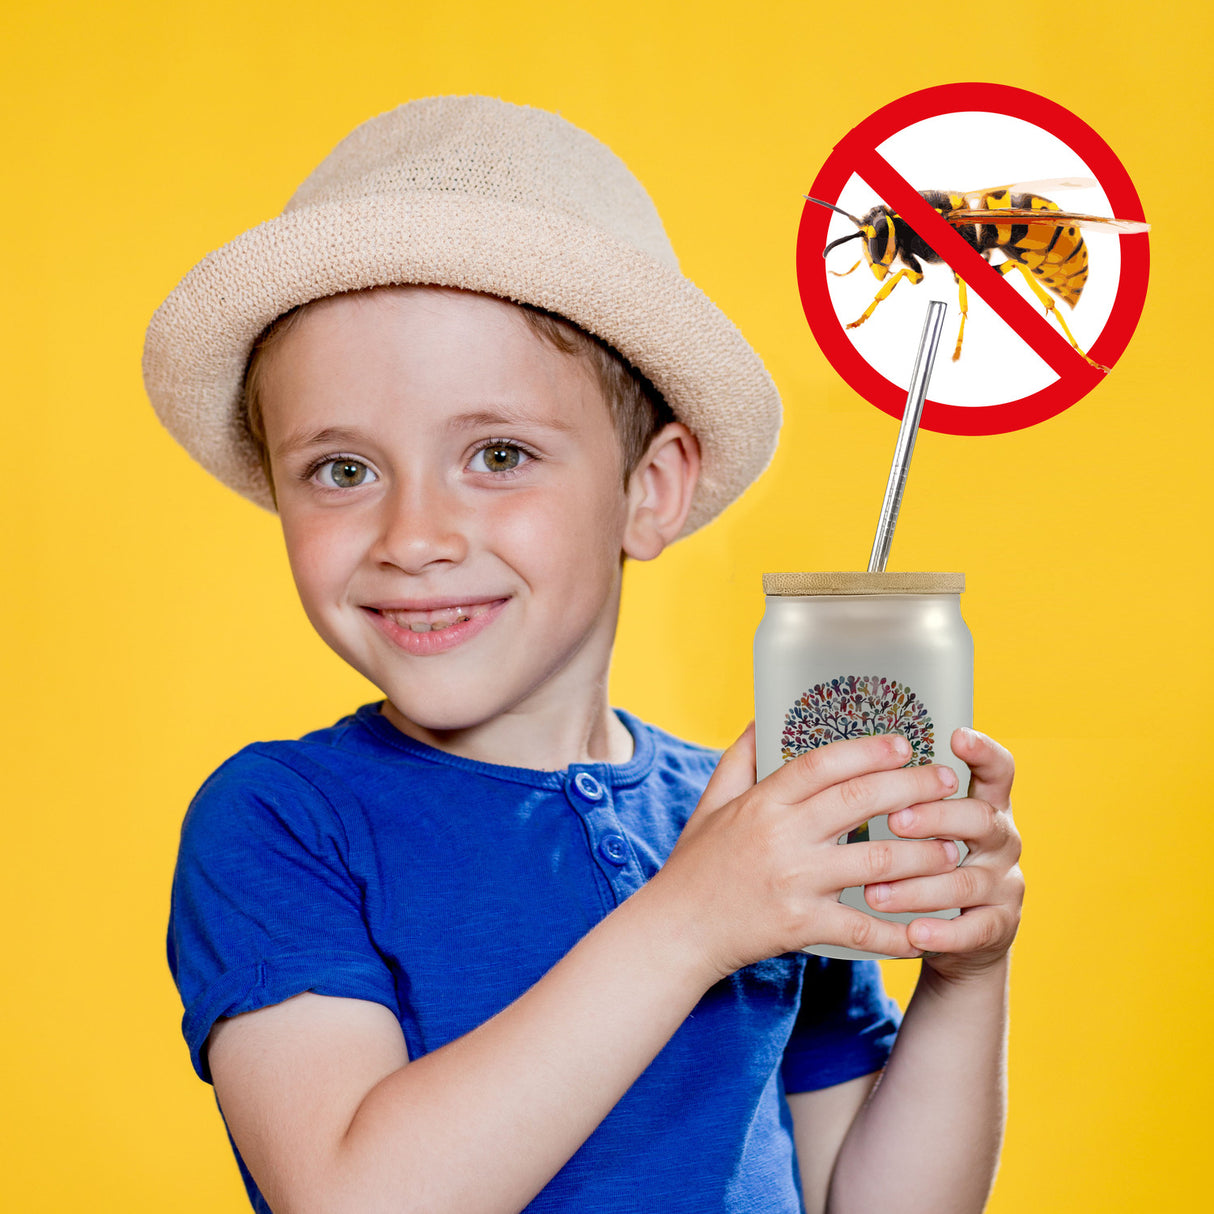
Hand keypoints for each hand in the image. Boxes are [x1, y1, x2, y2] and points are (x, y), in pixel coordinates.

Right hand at [650, 725, 965, 980]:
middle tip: (946, 782)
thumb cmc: (696, 864)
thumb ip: (741, 758)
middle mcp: (781, 837)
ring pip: (874, 863)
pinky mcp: (801, 926)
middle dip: (911, 788)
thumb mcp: (712, 802)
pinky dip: (898, 932)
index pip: (821, 764)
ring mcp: (794, 883)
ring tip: (952, 848)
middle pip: (858, 803)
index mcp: (762, 803)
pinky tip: (927, 929)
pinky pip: (861, 928)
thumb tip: (764, 715)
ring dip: (922, 855)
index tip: (904, 743)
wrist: (676, 931)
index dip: (867, 750)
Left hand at [872, 728, 1022, 980]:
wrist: (962, 936)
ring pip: (966, 880)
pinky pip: (972, 930)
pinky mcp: (998, 928)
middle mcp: (1002, 841)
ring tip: (874, 892)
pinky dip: (942, 933)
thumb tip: (859, 762)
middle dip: (936, 817)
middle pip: (980, 819)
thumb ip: (909, 797)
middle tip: (895, 820)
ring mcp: (1004, 886)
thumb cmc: (932, 866)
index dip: (983, 752)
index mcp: (986, 807)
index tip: (957, 735)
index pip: (998, 771)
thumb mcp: (931, 828)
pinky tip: (913, 933)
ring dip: (918, 886)